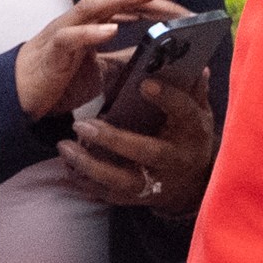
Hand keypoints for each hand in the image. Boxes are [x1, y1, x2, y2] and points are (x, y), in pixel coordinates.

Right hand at [14, 0, 189, 120]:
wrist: (21, 95)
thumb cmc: (60, 77)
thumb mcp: (103, 68)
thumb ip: (127, 59)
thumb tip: (161, 60)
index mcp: (93, 20)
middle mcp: (80, 18)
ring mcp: (65, 31)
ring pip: (95, 5)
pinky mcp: (53, 52)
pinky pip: (71, 37)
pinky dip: (91, 33)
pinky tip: (111, 31)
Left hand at [58, 70, 214, 216]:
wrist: (193, 184)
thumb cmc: (189, 136)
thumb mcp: (197, 110)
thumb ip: (192, 87)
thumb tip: (193, 63)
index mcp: (192, 130)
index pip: (183, 112)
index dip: (166, 98)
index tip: (144, 83)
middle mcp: (175, 159)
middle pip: (147, 152)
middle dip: (114, 140)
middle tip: (82, 125)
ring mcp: (157, 183)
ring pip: (123, 180)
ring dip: (91, 165)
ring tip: (65, 148)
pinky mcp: (138, 199)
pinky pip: (110, 194)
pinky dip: (87, 184)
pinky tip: (67, 170)